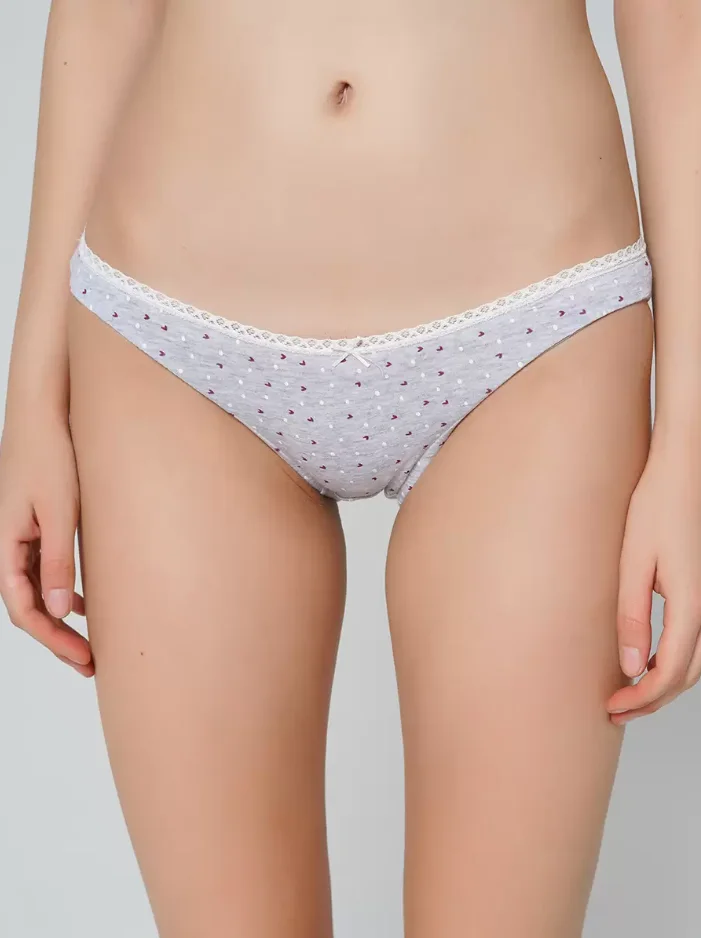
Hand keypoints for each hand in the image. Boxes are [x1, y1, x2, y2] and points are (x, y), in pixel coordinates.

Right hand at [0, 414, 92, 675]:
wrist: (45, 411)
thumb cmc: (51, 455)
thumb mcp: (61, 512)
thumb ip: (58, 561)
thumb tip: (62, 611)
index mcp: (7, 545)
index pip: (24, 608)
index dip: (53, 639)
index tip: (84, 658)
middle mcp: (9, 544)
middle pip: (30, 605)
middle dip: (58, 638)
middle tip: (91, 663)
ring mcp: (22, 535)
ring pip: (37, 590)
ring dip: (62, 618)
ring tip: (91, 643)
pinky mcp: (37, 523)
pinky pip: (44, 569)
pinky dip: (64, 591)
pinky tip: (88, 603)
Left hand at [608, 436, 700, 722]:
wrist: (683, 469)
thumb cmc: (656, 507)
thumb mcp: (633, 562)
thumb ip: (632, 615)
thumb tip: (629, 666)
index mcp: (691, 604)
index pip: (670, 673)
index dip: (642, 699)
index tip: (612, 708)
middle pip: (687, 675)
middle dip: (652, 700)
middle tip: (615, 710)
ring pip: (695, 662)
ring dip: (663, 683)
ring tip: (626, 692)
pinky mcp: (700, 589)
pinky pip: (694, 640)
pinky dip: (673, 661)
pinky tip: (646, 660)